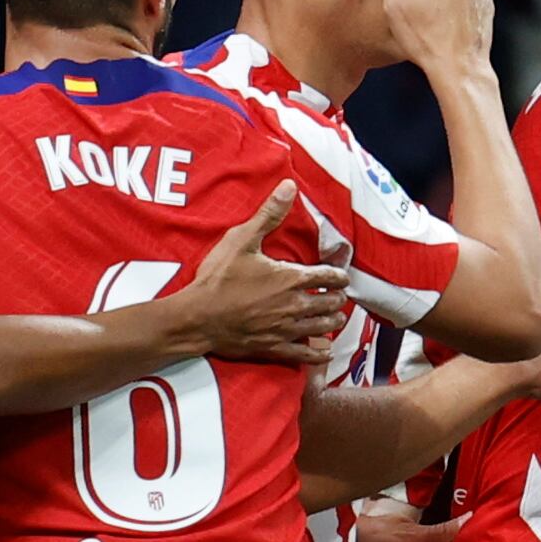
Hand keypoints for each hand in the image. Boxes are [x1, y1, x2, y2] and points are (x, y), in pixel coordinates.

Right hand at [170, 184, 348, 364]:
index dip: (339, 275)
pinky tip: (325, 351)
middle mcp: (295, 305)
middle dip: (338, 298)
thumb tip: (290, 186)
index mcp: (292, 278)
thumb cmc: (218, 277)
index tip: (342, 275)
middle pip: (331, 303)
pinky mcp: (275, 348)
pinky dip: (319, 353)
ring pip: (323, 327)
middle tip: (339, 296)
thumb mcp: (242, 239)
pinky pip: (305, 355)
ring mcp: (287, 329)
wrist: (198, 317)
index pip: (329, 276)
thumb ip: (269, 214)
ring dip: (332, 321)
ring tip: (335, 317)